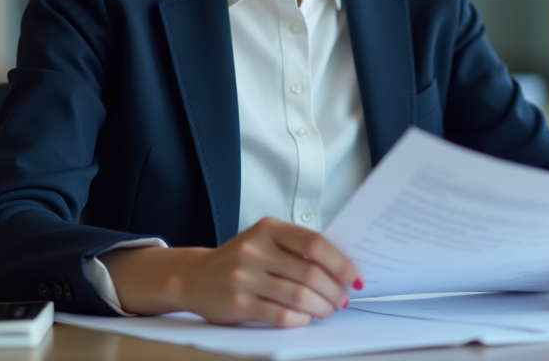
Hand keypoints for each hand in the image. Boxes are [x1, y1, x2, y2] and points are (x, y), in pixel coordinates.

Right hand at [103, 217, 363, 326]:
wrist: (193, 277)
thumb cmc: (240, 260)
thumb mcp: (265, 241)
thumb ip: (297, 248)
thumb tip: (342, 268)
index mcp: (268, 229)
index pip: (314, 244)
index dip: (340, 262)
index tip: (355, 277)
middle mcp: (254, 249)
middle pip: (310, 273)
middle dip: (334, 290)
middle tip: (343, 299)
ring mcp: (243, 277)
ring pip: (298, 296)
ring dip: (321, 307)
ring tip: (328, 310)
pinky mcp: (237, 304)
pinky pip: (280, 315)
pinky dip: (300, 319)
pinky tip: (306, 318)